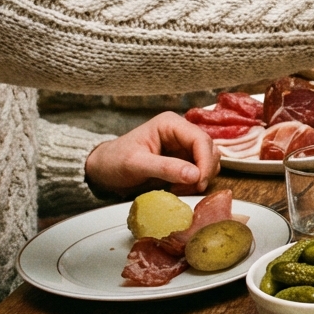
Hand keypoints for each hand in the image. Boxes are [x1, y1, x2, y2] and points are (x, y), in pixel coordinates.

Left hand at [84, 112, 218, 197]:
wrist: (103, 170)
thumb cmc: (114, 162)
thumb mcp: (136, 165)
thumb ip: (166, 168)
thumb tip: (195, 175)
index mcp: (171, 124)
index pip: (201, 139)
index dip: (205, 162)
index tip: (199, 182)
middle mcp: (181, 132)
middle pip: (210, 150)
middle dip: (203, 171)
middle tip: (190, 188)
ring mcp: (184, 147)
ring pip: (209, 161)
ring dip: (200, 178)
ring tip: (179, 189)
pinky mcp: (184, 161)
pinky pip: (201, 171)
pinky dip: (195, 182)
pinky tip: (178, 188)